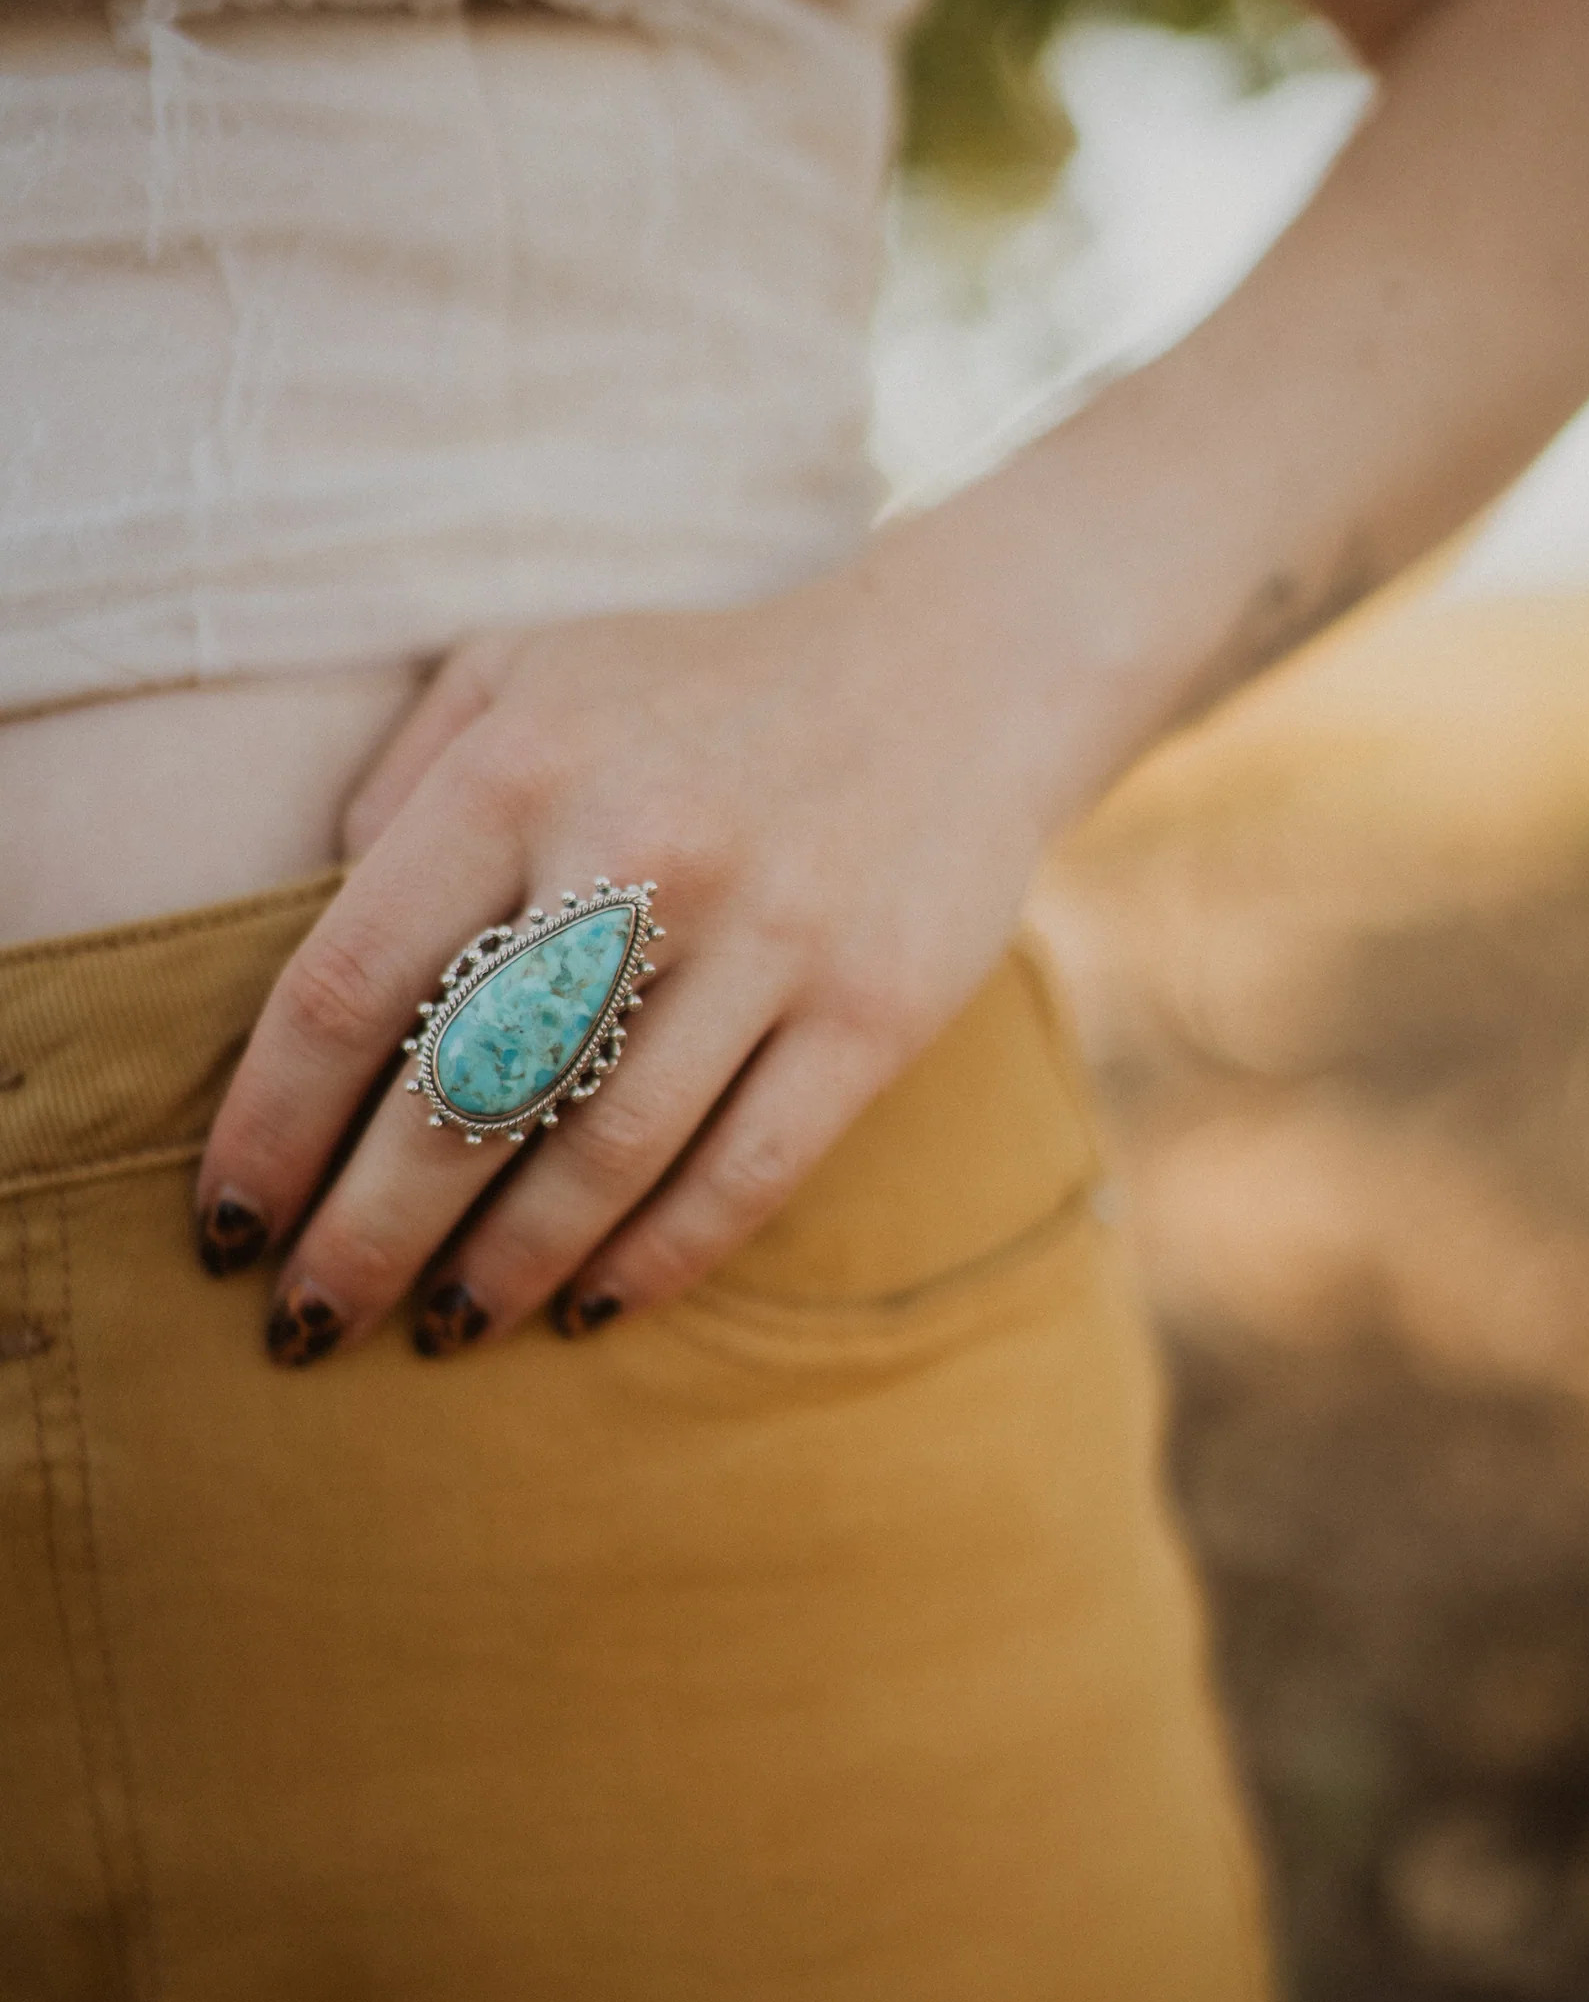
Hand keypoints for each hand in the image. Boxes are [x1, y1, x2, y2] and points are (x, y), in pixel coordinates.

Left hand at [195, 543, 1081, 1361]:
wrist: (952, 673)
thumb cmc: (696, 693)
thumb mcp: (526, 674)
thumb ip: (403, 784)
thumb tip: (310, 931)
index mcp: (522, 767)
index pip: (349, 985)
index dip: (268, 1127)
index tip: (222, 1225)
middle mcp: (638, 853)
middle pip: (460, 1100)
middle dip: (361, 1239)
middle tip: (305, 1322)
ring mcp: (768, 939)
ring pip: (601, 1158)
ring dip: (503, 1269)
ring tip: (443, 1328)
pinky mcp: (871, 1013)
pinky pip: (743, 1175)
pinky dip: (658, 1260)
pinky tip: (593, 1308)